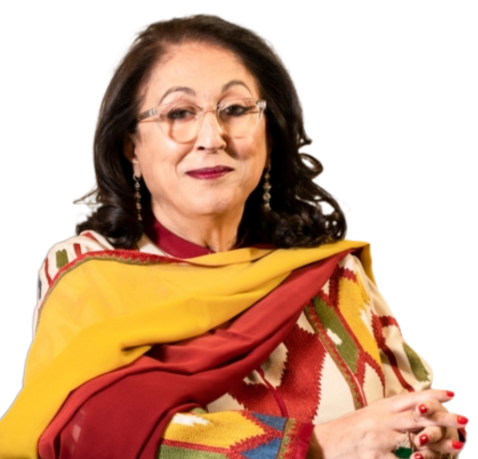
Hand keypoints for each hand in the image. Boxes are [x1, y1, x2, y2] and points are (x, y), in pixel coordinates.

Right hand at [308, 389, 467, 458]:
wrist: (324, 443)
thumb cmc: (349, 430)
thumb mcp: (370, 415)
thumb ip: (392, 413)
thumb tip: (417, 410)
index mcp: (382, 407)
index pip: (411, 397)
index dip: (433, 395)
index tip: (452, 394)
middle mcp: (382, 419)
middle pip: (418, 416)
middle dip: (444, 418)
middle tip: (464, 420)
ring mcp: (380, 438)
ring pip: (416, 441)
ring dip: (440, 445)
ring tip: (459, 447)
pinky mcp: (376, 457)